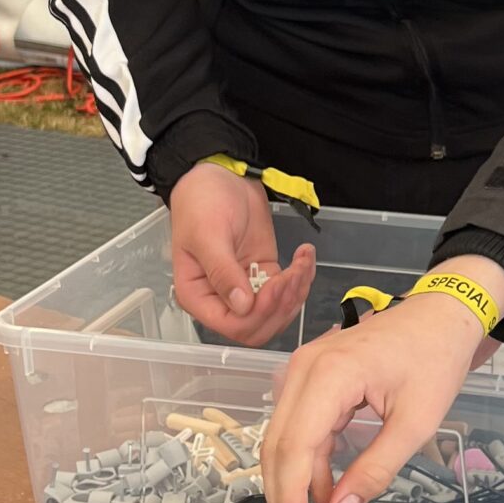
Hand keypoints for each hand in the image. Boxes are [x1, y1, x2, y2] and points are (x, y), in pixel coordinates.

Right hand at [169, 163, 314, 345]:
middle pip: (259, 327)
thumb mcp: (208, 235)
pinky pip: (288, 290)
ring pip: (278, 312)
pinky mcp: (266, 273)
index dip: (259, 314)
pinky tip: (305, 255)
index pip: (232, 326)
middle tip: (292, 272)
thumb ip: (223, 273)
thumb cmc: (202, 202)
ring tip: (301, 260)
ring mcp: (247, 287)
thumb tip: (243, 307)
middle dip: (281, 305)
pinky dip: (302, 278)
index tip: (276, 283)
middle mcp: (221, 299)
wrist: (218, 174)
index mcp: (198, 296)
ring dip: (296, 292)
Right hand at [258, 256, 503, 502]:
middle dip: (284, 499)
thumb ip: (375, 470)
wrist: (441, 315)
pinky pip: (298, 426)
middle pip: (278, 446)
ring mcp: (304, 370)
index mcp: (329, 376)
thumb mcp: (415, 423)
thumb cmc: (435, 358)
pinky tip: (323, 492)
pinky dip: (308, 462)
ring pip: (283, 439)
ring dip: (293, 484)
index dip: (291, 499)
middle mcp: (304, 369)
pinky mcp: (311, 377)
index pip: (294, 448)